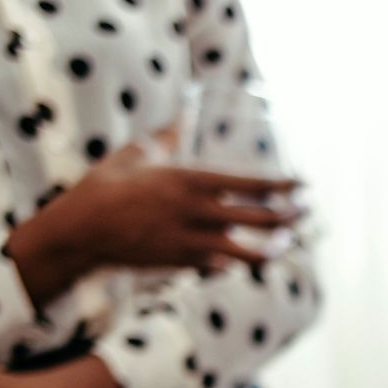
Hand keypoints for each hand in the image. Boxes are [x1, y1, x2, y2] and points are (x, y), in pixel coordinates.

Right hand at [6, 136, 301, 306]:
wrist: (81, 232)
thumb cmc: (104, 188)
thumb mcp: (134, 155)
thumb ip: (162, 141)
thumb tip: (176, 123)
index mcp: (189, 179)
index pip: (251, 183)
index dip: (282, 186)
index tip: (302, 184)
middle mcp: (197, 212)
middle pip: (260, 218)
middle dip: (290, 216)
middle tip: (306, 211)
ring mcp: (192, 242)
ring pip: (248, 250)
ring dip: (272, 248)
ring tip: (287, 243)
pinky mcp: (182, 264)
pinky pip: (220, 265)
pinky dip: (233, 261)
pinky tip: (243, 258)